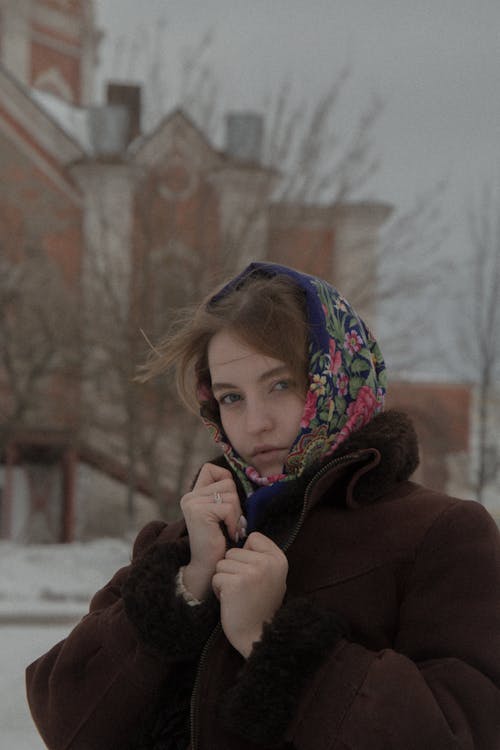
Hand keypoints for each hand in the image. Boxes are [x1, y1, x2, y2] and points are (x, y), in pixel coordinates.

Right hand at [180, 463, 244, 599]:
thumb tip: (233, 477)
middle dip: (235, 502)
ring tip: (228, 528)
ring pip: (230, 495)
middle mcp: (190, 496)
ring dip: (235, 514)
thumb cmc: (219, 540)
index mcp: (193, 494)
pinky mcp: (199, 512)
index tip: (226, 501)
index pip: (210, 469)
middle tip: (229, 522)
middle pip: (227, 483)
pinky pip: (228, 508)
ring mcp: (193, 503)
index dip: (224, 479)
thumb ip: (222, 494)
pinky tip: (227, 533)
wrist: (208, 566)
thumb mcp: (220, 512)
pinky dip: (233, 522)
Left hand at [212, 532, 287, 657]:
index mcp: (279, 559)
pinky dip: (218, 590)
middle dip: (232, 568)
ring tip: (238, 594)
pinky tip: (231, 601)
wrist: (258, 636)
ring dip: (224, 579)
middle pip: (233, 551)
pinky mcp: (235, 583)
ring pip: (222, 563)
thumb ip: (262, 556)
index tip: (253, 573)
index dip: (246, 554)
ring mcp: (252, 572)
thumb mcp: (272, 577)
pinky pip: (216, 577)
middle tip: (244, 588)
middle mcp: (268, 563)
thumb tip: (243, 535)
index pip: (254, 537)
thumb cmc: (261, 605)